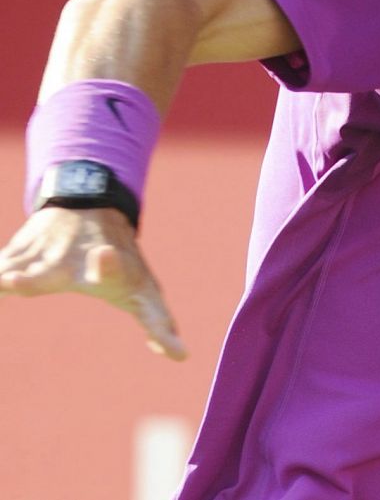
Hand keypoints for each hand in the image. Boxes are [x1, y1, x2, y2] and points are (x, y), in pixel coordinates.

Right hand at [0, 206, 186, 359]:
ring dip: (4, 276)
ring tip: (3, 281)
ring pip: (10, 269)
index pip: (112, 270)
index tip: (103, 257)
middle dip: (26, 279)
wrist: (92, 205)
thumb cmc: (122, 260)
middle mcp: (70, 258)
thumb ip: (159, 323)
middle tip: (14, 283)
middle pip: (42, 274)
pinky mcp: (15, 252)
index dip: (108, 267)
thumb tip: (182, 355)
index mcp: (109, 267)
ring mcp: (38, 252)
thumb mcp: (144, 289)